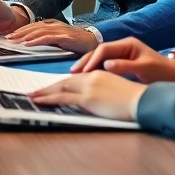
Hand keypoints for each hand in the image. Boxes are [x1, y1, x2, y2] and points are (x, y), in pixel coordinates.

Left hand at [4, 19, 98, 52]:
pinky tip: (27, 44)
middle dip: (19, 32)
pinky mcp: (64, 36)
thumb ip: (48, 40)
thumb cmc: (77, 43)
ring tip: (13, 40)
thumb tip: (33, 45)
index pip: (33, 26)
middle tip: (7, 38)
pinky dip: (36, 40)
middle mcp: (54, 25)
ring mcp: (59, 30)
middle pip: (32, 27)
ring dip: (24, 35)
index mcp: (52, 25)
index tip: (10, 35)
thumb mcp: (60, 40)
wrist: (95, 41)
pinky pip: (47, 38)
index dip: (21, 30)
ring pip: (37, 31)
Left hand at [29, 71, 146, 121]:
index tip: (51, 87)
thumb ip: (104, 91)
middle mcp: (91, 77)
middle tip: (35, 91)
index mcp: (98, 74)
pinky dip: (48, 99)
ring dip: (44, 92)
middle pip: (64, 81)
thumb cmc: (135, 99)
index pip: (75, 78)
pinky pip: (62, 98)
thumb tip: (95, 98)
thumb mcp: (117, 90)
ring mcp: (88, 87)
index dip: (61, 83)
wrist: (143, 101)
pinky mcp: (87, 98)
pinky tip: (38, 101)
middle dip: (48, 87)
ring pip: (60, 88)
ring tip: (31, 96)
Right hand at [70, 37, 174, 83]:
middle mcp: (123, 46)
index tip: (85, 72)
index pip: (104, 49)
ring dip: (88, 65)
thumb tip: (107, 65)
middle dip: (86, 61)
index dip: (93, 59)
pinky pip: (104, 63)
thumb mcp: (144, 69)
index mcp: (128, 44)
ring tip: (76, 74)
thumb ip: (125, 66)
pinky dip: (95, 69)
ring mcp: (122, 53)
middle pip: (99, 51)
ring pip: (100, 57)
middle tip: (73, 72)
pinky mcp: (122, 61)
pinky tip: (88, 77)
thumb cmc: (162, 72)